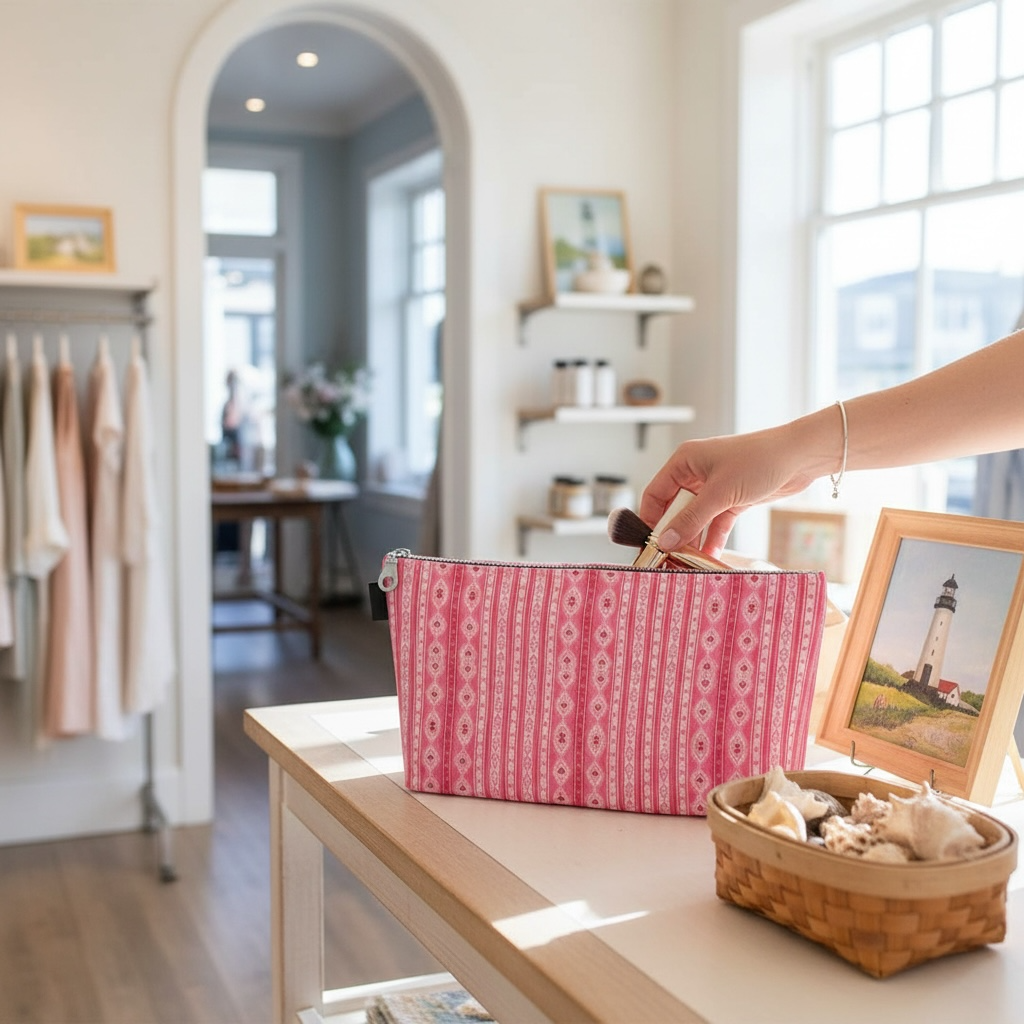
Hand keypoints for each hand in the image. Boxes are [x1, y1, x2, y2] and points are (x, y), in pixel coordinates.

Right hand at [639, 424, 818, 556]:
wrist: (801, 457)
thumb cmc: (760, 459)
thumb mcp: (720, 493)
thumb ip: (691, 519)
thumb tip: (666, 540)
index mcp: (685, 461)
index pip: (655, 493)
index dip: (649, 519)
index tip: (649, 544)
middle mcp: (696, 473)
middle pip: (674, 509)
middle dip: (673, 533)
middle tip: (669, 557)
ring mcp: (715, 488)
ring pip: (695, 519)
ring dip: (693, 539)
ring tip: (688, 562)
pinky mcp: (732, 499)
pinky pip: (715, 523)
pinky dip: (712, 539)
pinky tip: (709, 557)